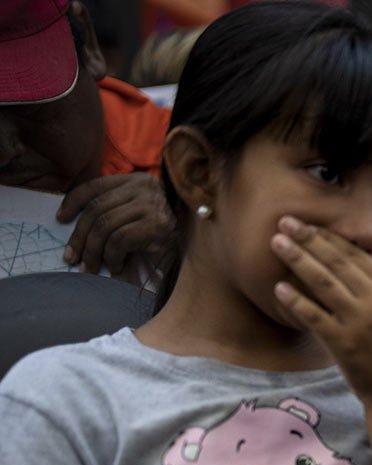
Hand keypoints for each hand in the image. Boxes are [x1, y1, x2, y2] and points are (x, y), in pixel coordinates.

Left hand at [57, 173, 175, 278]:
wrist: (202, 249)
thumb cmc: (168, 236)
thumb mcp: (139, 216)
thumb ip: (116, 211)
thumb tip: (78, 227)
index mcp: (136, 181)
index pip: (95, 186)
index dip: (73, 201)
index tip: (61, 219)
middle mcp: (144, 189)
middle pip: (96, 209)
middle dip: (79, 237)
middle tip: (71, 257)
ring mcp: (152, 206)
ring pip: (105, 226)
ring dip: (93, 252)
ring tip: (91, 268)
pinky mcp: (158, 226)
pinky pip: (120, 240)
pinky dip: (112, 257)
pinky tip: (117, 267)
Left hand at [270, 215, 371, 403]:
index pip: (356, 255)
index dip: (328, 236)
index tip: (306, 223)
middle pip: (337, 262)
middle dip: (308, 239)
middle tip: (285, 221)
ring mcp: (360, 322)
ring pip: (323, 283)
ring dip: (298, 260)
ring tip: (277, 243)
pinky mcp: (344, 343)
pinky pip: (314, 316)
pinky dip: (296, 301)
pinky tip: (279, 288)